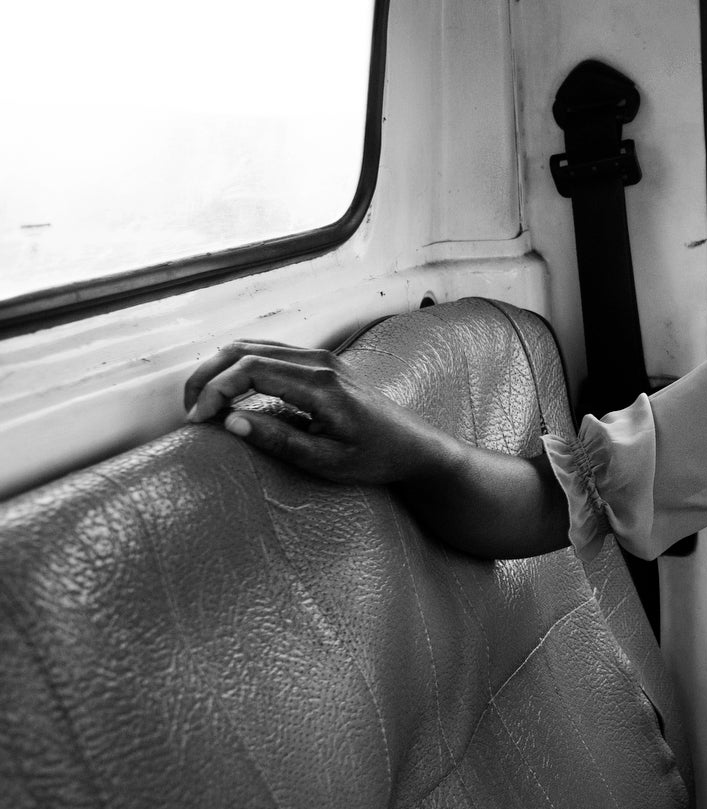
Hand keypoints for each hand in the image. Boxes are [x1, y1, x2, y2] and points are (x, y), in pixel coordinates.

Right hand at [183, 339, 454, 485]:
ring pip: (253, 347)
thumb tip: (230, 422)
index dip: (214, 390)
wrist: (415, 447)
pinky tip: (228, 394)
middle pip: (244, 351)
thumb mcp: (327, 461)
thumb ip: (280, 440)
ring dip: (220, 370)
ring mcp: (321, 358)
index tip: (198, 420)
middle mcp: (319, 362)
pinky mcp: (320, 364)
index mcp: (321, 384)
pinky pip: (269, 353)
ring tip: (201, 404)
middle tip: (189, 411)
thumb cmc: (376, 459)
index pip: (250, 369)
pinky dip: (239, 367)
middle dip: (207, 377)